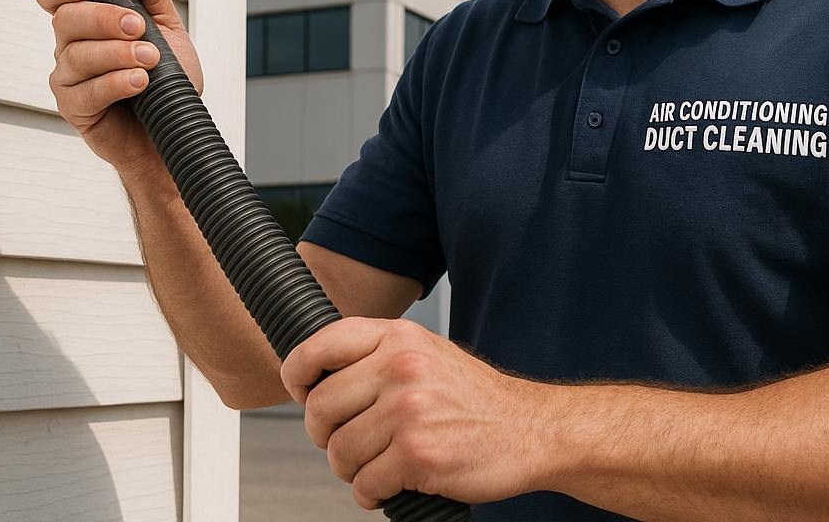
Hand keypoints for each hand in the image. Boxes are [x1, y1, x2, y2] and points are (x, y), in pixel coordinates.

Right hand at [34, 0, 204, 178]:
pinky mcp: (75, 109)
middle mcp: (71, 47)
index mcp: (88, 23)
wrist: (175, 129)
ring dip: (117, 53)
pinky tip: (139, 81)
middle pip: (65, 19)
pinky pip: (85, 91)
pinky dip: (115, 83)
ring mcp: (69, 78)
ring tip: (150, 60)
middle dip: (103, 18)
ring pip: (75, 55)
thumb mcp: (168, 26)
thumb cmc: (167, 81)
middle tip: (138, 27)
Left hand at [280, 317, 547, 509]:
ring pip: (338, 451)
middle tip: (350, 444)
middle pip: (319, 408)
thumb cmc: (475, 399)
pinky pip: (364, 483)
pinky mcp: (417, 453)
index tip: (302, 393)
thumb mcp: (427, 353)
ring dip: (351, 469)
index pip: (318, 347)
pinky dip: (371, 492)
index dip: (297, 376)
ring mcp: (408, 409)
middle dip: (326, 435)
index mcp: (398, 336)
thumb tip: (316, 376)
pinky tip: (392, 484)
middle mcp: (400, 366)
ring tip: (377, 466)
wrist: (532, 430)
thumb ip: (377, 355)